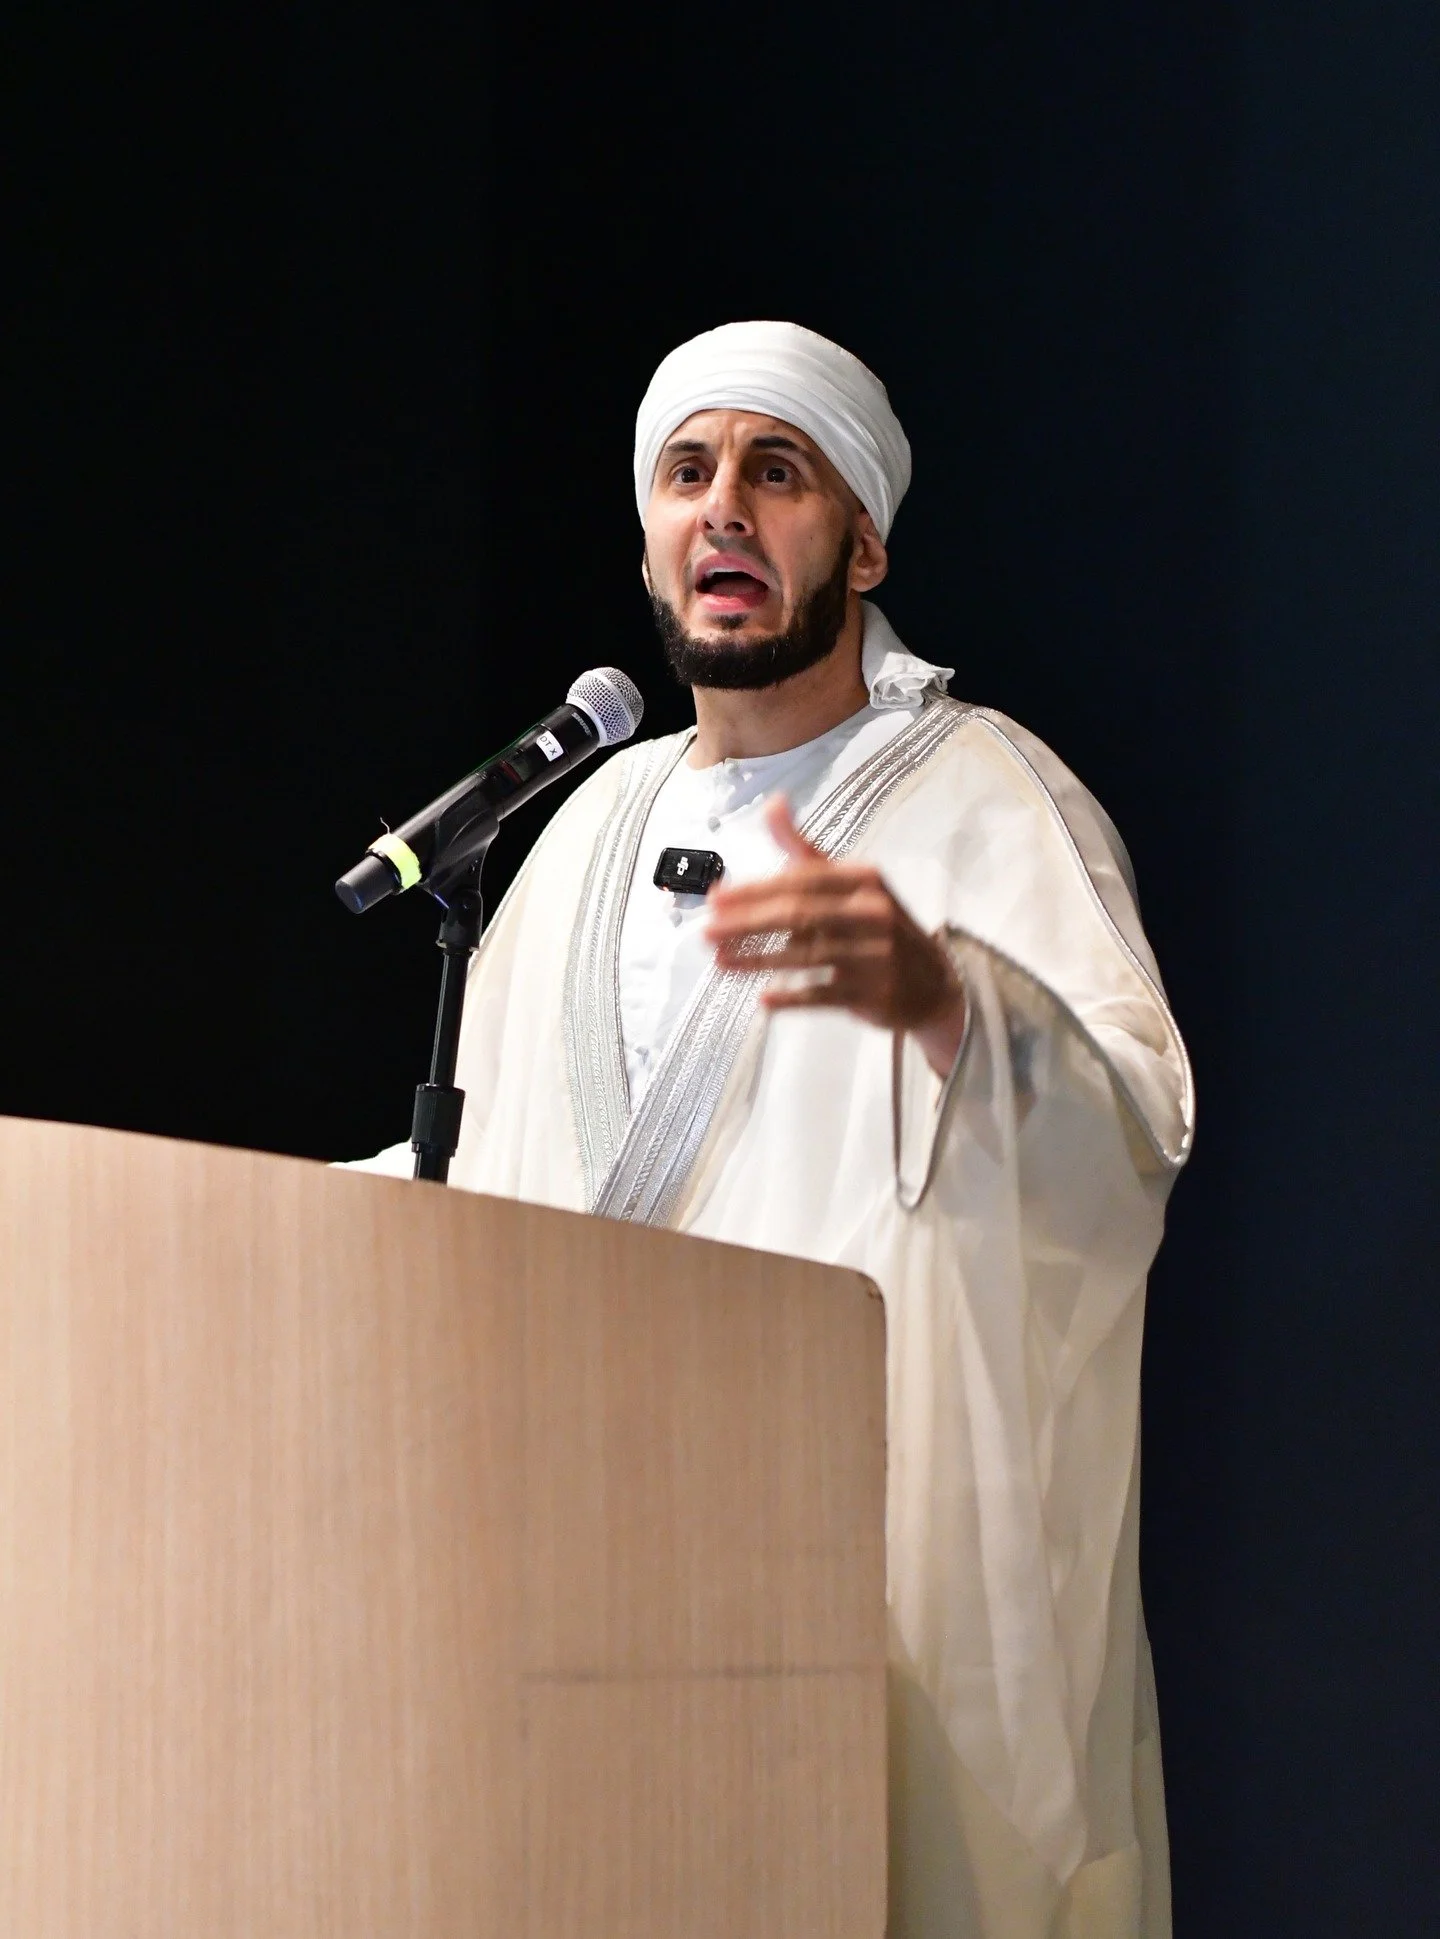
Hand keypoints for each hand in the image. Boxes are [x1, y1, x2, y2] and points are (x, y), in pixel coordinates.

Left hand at [704, 795, 966, 1077]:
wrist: (933, 982)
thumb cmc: (879, 926)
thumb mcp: (850, 882)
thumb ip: (805, 851)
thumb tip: (773, 804)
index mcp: (864, 880)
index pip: (801, 879)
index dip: (755, 889)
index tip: (716, 898)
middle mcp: (872, 913)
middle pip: (799, 915)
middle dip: (747, 923)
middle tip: (707, 931)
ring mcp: (875, 956)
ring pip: (806, 956)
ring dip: (758, 960)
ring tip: (722, 961)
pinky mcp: (874, 994)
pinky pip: (823, 996)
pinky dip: (792, 997)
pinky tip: (763, 999)